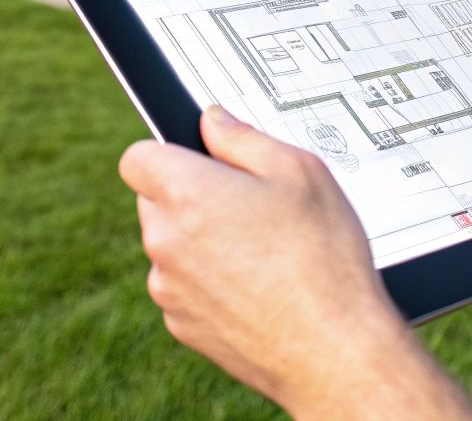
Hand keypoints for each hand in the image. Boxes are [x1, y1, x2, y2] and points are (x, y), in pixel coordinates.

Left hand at [118, 107, 471, 419]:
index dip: (168, 153)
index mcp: (186, 193)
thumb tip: (212, 121)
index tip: (200, 161)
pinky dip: (208, 283)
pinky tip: (257, 286)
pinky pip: (183, 287)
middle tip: (249, 205)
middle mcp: (164, 241)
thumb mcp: (299, 171)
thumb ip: (243, 138)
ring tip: (262, 251)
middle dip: (190, 196)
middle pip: (155, 201)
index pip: (138, 157)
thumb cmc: (322, 258)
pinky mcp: (181, 325)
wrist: (333, 350)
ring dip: (199, 242)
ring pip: (170, 247)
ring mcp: (168, 288)